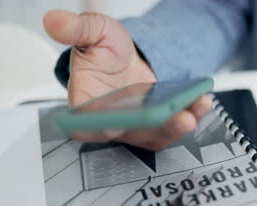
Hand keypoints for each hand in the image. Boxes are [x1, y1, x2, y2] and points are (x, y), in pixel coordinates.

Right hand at [43, 10, 211, 150]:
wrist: (128, 58)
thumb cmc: (107, 52)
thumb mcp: (94, 33)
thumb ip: (77, 29)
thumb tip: (55, 20)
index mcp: (86, 104)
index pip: (86, 124)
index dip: (99, 128)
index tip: (114, 125)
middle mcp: (111, 121)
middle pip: (129, 134)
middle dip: (153, 129)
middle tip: (175, 118)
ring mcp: (135, 127)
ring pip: (154, 135)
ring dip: (176, 126)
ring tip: (194, 110)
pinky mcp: (155, 126)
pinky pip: (171, 128)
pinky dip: (188, 117)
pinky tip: (200, 102)